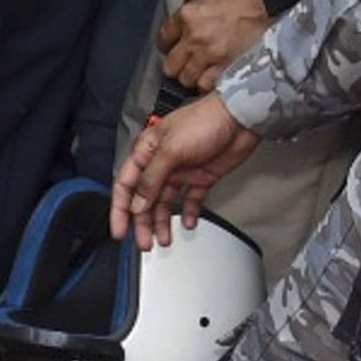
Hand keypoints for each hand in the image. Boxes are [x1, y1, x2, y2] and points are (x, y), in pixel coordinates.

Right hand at [112, 94, 259, 243]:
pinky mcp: (200, 177)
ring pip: (165, 203)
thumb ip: (152, 179)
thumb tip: (138, 204)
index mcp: (146, 152)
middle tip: (144, 242)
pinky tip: (187, 224)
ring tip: (164, 240)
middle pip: (144, 199)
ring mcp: (181, 171)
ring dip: (162, 222)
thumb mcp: (171, 150)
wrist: (240, 118)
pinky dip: (188, 213)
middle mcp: (161, 163)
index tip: (120, 230)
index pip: (126, 185)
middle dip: (142, 222)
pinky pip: (190, 201)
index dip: (120, 209)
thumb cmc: (204, 120)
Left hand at [155, 0, 271, 92]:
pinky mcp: (225, 67)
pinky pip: (206, 84)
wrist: (273, 3)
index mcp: (188, 15)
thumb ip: (196, 16)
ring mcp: (209, 54)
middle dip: (177, 66)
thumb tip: (189, 28)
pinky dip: (209, 83)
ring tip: (200, 74)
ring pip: (187, 78)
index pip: (164, 37)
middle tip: (185, 65)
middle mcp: (194, 36)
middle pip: (171, 64)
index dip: (167, 46)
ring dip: (193, 77)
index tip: (170, 49)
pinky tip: (214, 78)